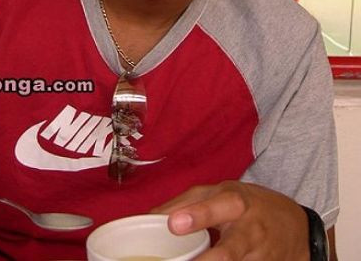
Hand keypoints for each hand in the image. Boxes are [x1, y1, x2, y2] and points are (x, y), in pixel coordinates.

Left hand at [152, 181, 309, 259]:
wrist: (298, 229)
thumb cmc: (250, 206)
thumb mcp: (223, 193)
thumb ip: (187, 202)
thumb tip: (150, 216)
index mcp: (237, 203)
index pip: (218, 207)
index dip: (197, 216)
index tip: (174, 225)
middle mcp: (250, 232)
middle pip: (229, 252)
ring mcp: (259, 258)